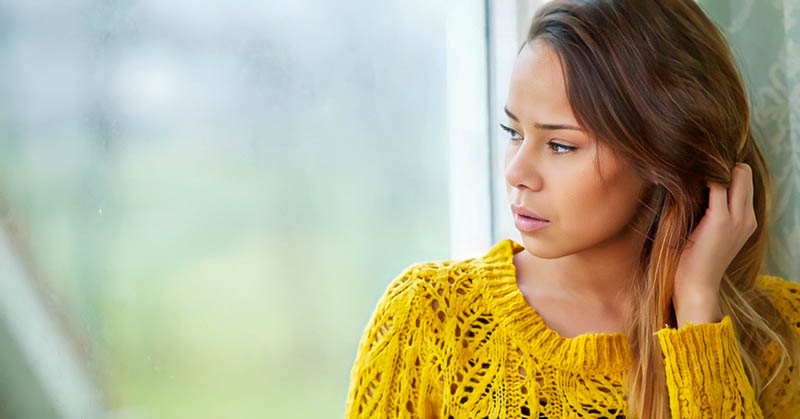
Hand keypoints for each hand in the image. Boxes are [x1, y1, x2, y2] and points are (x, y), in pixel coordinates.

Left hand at [672, 163, 757, 325]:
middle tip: (694, 165)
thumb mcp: (707, 234)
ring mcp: (737, 218)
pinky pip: (717, 184)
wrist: (697, 286)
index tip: (701, 167)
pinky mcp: (721, 220)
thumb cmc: (693, 262)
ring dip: (713, 168)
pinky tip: (686, 175)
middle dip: (721, 164)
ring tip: (689, 168)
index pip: (744, 181)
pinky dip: (704, 175)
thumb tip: (692, 189)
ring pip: (736, 174)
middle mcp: (747, 217)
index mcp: (746, 220)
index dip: (725, 170)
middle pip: (744, 173)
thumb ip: (709, 213)